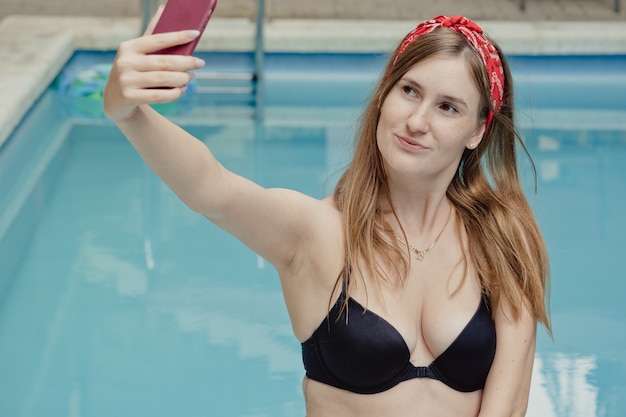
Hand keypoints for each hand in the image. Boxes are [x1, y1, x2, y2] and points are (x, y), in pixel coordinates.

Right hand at [103, 6, 205, 121]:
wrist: (116, 99)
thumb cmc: (134, 71)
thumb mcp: (138, 53)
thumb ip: (152, 34)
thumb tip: (163, 8)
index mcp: (129, 47)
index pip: (157, 39)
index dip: (178, 36)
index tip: (195, 33)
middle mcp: (125, 62)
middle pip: (164, 62)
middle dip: (186, 62)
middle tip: (200, 62)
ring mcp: (126, 81)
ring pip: (164, 79)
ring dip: (183, 79)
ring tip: (191, 77)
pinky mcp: (130, 97)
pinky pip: (160, 95)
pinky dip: (175, 93)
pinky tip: (181, 90)